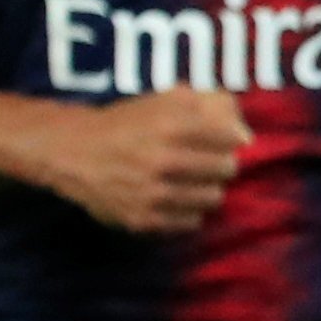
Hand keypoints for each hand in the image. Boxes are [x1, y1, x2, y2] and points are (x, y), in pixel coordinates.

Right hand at [47, 86, 250, 233]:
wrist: (76, 152)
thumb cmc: (128, 122)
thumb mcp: (165, 98)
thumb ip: (208, 104)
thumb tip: (243, 133)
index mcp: (171, 126)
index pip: (231, 138)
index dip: (234, 138)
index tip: (230, 140)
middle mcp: (162, 161)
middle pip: (227, 169)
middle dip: (224, 163)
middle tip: (213, 161)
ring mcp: (152, 194)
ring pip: (213, 198)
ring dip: (209, 188)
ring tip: (196, 180)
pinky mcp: (142, 220)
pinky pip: (190, 221)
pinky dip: (190, 210)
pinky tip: (178, 198)